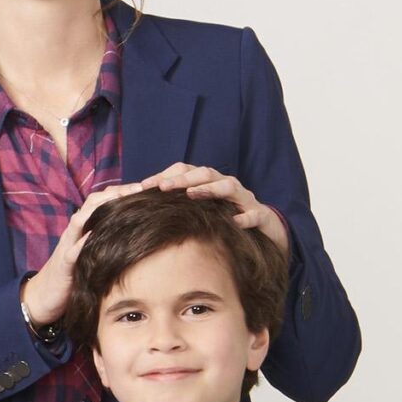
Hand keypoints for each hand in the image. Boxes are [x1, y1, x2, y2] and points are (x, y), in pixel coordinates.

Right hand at [20, 181, 151, 329]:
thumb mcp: (90, 254)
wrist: (43, 296)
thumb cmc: (72, 276)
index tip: (143, 186)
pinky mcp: (64, 265)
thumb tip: (133, 232)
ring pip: (80, 220)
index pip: (101, 201)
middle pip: (92, 203)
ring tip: (119, 200)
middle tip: (138, 188)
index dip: (121, 191)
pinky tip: (95, 235)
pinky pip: (73, 251)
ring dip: (99, 208)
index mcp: (82, 229)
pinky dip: (83, 242)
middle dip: (115, 193)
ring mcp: (67, 247)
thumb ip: (105, 241)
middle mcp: (74, 233)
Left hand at [137, 164, 291, 260]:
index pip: (185, 171)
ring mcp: (244, 199)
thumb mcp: (199, 212)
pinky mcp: (261, 215)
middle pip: (205, 173)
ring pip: (229, 186)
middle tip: (162, 187)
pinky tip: (235, 221)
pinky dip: (245, 217)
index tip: (142, 186)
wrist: (264, 230)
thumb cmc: (224, 219)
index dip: (164, 176)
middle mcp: (226, 186)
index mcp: (208, 183)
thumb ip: (173, 207)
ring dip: (210, 189)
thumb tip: (137, 207)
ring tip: (192, 195)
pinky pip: (254, 213)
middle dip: (183, 179)